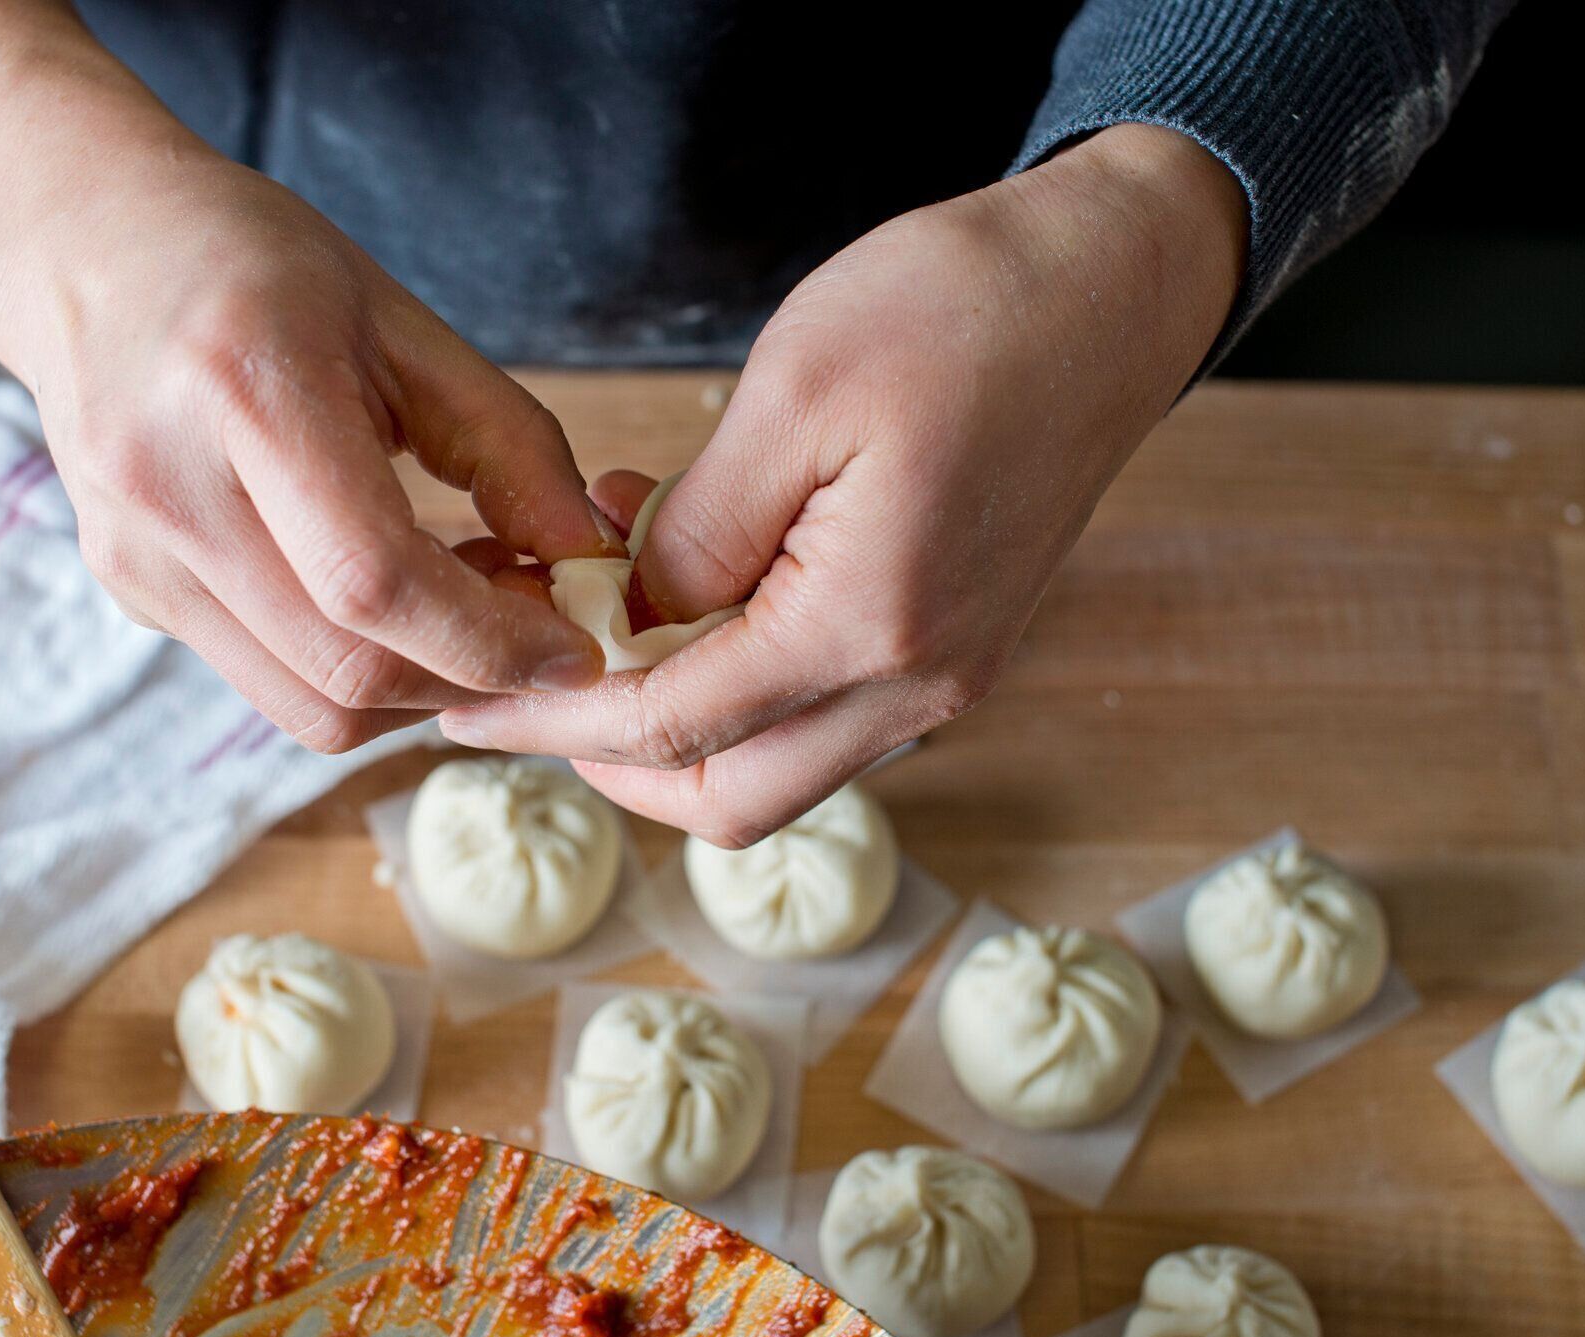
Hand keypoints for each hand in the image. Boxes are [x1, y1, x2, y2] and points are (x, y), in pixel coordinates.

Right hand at [0, 156, 616, 750]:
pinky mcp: (133, 594)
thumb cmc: (255, 267)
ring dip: (419, 689)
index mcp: (243, 391)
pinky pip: (273, 683)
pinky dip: (359, 670)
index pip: (375, 584)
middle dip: (472, 677)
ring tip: (468, 605)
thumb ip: (509, 445)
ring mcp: (137, 556)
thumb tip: (590, 563)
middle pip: (348, 670)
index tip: (576, 648)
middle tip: (540, 628)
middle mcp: (169, 490)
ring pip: (311, 707)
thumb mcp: (401, 323)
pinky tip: (393, 600)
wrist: (85, 249)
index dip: (493, 641)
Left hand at [439, 124, 1245, 841]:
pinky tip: (696, 585)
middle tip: (531, 687)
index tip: (470, 706)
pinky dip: (745, 679)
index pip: (671, 728)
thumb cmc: (965, 311)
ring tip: (606, 613)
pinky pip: (828, 708)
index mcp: (868, 629)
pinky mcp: (957, 642)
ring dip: (679, 721)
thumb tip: (631, 616)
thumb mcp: (795, 397)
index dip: (553, 719)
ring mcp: (947, 672)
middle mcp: (919, 684)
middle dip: (613, 763)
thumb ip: (695, 531)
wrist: (1115, 289)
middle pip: (730, 799)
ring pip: (780, 765)